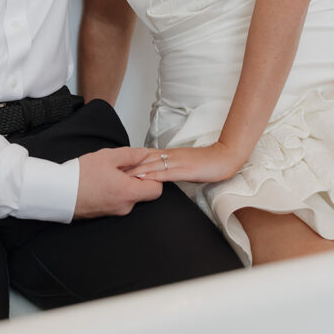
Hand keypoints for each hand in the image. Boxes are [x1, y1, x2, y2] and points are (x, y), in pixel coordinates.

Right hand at [74, 147, 162, 218]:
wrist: (59, 193)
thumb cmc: (80, 176)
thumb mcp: (107, 157)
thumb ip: (130, 154)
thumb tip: (143, 154)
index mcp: (128, 192)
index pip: (157, 190)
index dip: (155, 176)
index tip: (145, 166)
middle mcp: (124, 206)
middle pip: (143, 192)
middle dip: (136, 178)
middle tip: (122, 166)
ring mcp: (115, 212)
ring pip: (129, 196)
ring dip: (124, 183)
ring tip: (108, 172)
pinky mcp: (105, 213)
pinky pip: (118, 201)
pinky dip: (115, 190)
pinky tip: (102, 180)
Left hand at [125, 142, 240, 184]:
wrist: (224, 158)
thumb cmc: (206, 163)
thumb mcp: (185, 164)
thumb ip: (171, 167)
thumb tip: (158, 174)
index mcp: (169, 154)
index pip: (145, 156)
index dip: (129, 160)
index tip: (114, 165)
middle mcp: (170, 155)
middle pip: (143, 159)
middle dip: (126, 165)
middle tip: (109, 170)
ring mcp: (176, 162)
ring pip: (151, 165)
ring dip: (134, 170)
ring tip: (119, 175)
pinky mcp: (184, 170)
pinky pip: (165, 173)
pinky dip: (152, 175)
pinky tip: (142, 179)